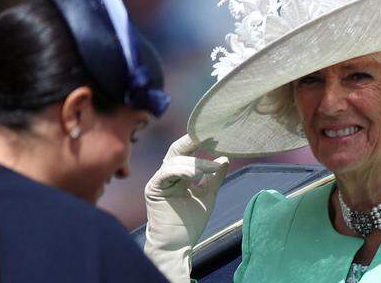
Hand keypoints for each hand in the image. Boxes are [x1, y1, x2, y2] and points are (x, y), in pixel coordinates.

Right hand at [144, 135, 229, 282]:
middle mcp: (167, 174)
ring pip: (175, 162)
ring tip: (211, 169)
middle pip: (177, 150)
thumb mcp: (208, 195)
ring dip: (195, 163)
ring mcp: (159, 181)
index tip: (215, 135)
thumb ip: (215, 177)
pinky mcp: (154, 189)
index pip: (186, 151)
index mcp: (178, 174)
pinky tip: (195, 175)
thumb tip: (226, 158)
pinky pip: (166, 173)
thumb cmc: (190, 223)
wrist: (177, 245)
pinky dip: (182, 171)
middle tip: (210, 137)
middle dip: (192, 141)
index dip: (198, 142)